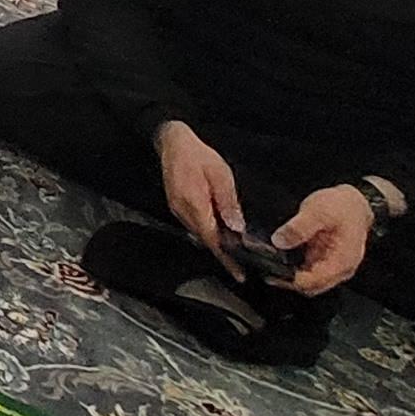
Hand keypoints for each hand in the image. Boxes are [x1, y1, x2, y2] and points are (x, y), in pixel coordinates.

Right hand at [153, 121, 245, 260]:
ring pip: (200, 234)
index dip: (226, 257)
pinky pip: (194, 225)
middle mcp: (183, 211)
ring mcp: (178, 210)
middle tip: (242, 266)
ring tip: (234, 251)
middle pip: (206, 240)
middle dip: (223, 253)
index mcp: (195, 204)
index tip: (237, 272)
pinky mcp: (177, 207)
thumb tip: (237, 227)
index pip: (212, 238)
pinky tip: (219, 232)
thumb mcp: (221, 174)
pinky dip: (208, 232)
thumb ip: (228, 202)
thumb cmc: (199, 155)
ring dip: (216, 243)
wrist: (173, 143)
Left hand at [268, 184, 376, 295]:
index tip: (271, 271)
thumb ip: (299, 227)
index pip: (312, 283)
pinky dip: (295, 268)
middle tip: (266, 266)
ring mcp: (333, 268)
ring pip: (309, 282)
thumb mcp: (318, 211)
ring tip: (271, 261)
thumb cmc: (342, 207)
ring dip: (290, 275)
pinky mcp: (326, 262)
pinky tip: (283, 258)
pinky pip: (309, 272)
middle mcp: (339, 271)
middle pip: (310, 287)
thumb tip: (279, 241)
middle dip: (287, 280)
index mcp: (341, 262)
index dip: (290, 279)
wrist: (355, 202)